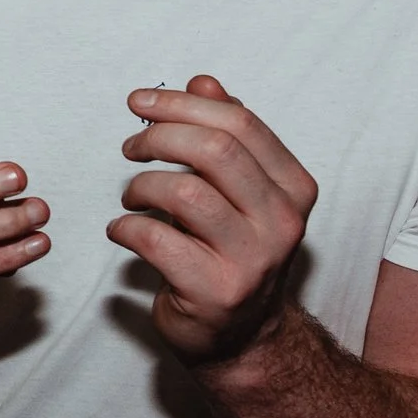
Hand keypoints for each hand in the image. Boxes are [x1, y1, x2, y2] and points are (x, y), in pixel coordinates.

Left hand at [109, 76, 317, 367]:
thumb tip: (204, 81)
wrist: (240, 335)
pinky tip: (123, 230)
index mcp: (294, 188)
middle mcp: (282, 222)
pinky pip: (154, 239)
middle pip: (214, 151)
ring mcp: (252, 260)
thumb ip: (226, 136)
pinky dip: (125, 227)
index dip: (182, 104)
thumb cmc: (232, 251)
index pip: (239, 124)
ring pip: (183, 192)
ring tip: (131, 196)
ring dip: (141, 186)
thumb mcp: (240, 190)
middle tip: (130, 146)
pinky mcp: (214, 291)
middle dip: (158, 136)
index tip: (140, 102)